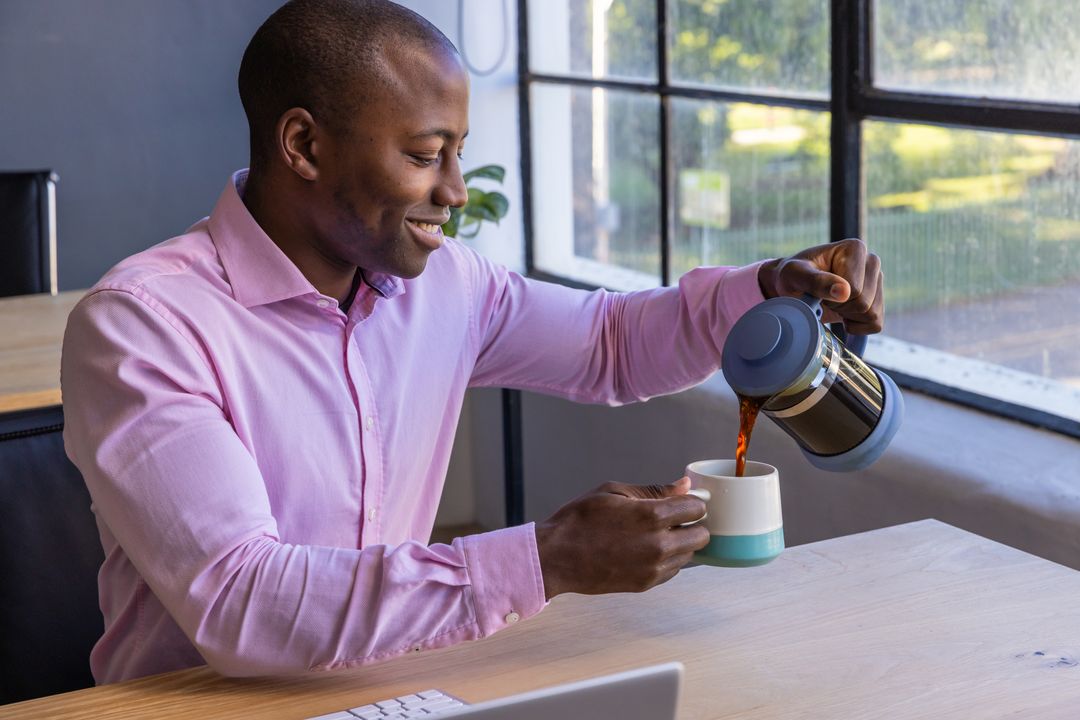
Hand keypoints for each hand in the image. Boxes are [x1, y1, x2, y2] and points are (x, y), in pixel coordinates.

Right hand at [534, 476, 709, 599]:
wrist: (556, 557)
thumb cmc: (580, 520)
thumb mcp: (614, 492)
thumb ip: (654, 490)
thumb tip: (683, 485)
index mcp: (651, 516)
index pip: (696, 508)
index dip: (691, 502)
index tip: (682, 501)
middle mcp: (658, 544)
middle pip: (701, 535)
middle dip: (692, 524)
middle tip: (673, 518)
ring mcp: (653, 568)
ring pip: (690, 554)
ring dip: (680, 543)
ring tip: (654, 534)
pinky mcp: (646, 584)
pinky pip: (673, 570)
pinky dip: (667, 559)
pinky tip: (646, 549)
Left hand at [757, 238, 883, 333]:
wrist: (793, 287)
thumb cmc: (792, 277)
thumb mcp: (795, 276)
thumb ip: (816, 281)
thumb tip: (845, 291)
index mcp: (855, 248)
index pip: (854, 289)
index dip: (832, 297)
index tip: (818, 288)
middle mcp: (871, 262)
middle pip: (864, 303)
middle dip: (839, 307)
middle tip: (823, 297)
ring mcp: (877, 280)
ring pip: (871, 314)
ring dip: (847, 316)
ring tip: (832, 302)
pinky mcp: (878, 298)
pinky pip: (876, 324)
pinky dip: (857, 326)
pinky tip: (842, 314)